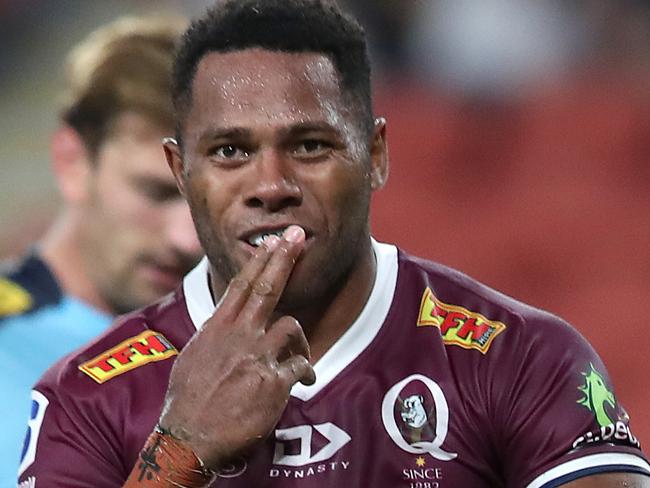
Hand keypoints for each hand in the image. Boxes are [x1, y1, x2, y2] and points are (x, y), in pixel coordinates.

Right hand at [158, 225, 315, 468]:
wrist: (189, 438)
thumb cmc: (188, 401)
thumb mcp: (194, 358)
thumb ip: (214, 336)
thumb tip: (221, 324)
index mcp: (218, 329)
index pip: (240, 286)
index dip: (259, 261)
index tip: (272, 241)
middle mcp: (238, 337)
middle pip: (266, 289)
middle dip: (284, 260)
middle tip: (298, 237)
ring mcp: (256, 357)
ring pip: (291, 327)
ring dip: (300, 341)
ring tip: (299, 357)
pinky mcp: (273, 382)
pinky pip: (301, 365)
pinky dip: (306, 371)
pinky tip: (304, 380)